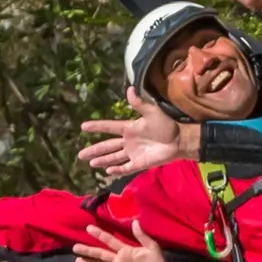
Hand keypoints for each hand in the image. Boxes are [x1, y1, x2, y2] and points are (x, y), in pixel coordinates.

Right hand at [74, 221, 168, 261]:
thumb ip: (142, 236)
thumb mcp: (151, 247)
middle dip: (88, 250)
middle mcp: (119, 259)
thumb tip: (135, 221)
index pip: (109, 241)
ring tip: (77, 261)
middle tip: (75, 247)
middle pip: (100, 253)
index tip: (89, 228)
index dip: (100, 234)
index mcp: (125, 250)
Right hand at [79, 87, 196, 175]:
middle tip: (80, 154)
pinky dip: (117, 170)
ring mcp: (133, 153)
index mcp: (129, 128)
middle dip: (94, 150)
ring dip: (102, 161)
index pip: (109, 127)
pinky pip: (126, 167)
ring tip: (90, 163)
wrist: (180, 140)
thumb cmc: (167, 125)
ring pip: (114, 158)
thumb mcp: (152, 112)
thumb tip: (130, 89)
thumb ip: (139, 104)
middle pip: (107, 146)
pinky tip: (108, 172)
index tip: (83, 126)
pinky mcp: (140, 163)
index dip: (96, 127)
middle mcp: (128, 141)